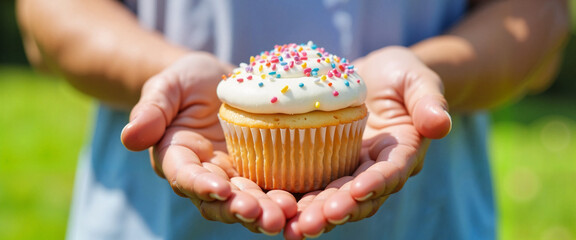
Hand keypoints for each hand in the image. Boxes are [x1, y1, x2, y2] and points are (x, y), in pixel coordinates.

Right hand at [120, 53, 296, 234]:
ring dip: (264, 213)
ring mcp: (234, 178)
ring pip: (246, 204)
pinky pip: (271, 191)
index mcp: (178, 159)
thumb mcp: (168, 85)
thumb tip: (130, 137)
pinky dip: (283, 200)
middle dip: (239, 210)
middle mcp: (205, 176)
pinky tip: (301, 203)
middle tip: (263, 214)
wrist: (219, 82)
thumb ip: (152, 109)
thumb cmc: (188, 81)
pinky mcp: (260, 174)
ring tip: (285, 215)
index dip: (200, 185)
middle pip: (218, 202)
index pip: (185, 177)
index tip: (220, 188)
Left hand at [284, 46, 451, 238]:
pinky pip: (314, 185)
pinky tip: (278, 210)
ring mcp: (351, 170)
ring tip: (293, 229)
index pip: (390, 173)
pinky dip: (298, 199)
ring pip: (335, 199)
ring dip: (315, 215)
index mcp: (402, 154)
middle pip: (360, 197)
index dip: (375, 183)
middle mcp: (376, 170)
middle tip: (311, 223)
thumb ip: (429, 101)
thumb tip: (441, 125)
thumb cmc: (400, 73)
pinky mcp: (328, 165)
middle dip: (337, 211)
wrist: (374, 74)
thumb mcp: (418, 79)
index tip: (356, 190)